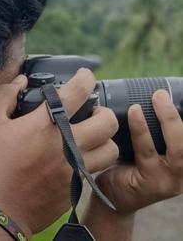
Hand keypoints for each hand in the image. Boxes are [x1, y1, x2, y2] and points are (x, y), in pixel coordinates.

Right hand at [0, 69, 118, 237]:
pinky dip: (95, 160)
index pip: (77, 92)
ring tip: (93, 137)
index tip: (86, 76)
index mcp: (45, 125)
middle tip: (93, 113)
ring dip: (105, 139)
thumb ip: (5, 95)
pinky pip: (97, 170)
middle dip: (104, 111)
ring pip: (111, 149)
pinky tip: (81, 157)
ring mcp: (74, 168)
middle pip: (107, 121)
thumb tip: (20, 80)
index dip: (86, 77)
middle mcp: (66, 144)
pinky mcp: (75, 187)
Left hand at [95, 90, 182, 213]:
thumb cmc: (128, 168)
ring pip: (177, 149)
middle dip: (176, 116)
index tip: (172, 95)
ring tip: (155, 98)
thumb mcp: (146, 151)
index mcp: (181, 162)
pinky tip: (134, 112)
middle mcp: (182, 173)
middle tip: (161, 94)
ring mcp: (169, 181)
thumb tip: (141, 102)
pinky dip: (141, 130)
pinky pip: (147, 152)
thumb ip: (150, 134)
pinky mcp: (151, 183)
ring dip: (167, 119)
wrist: (113, 196)